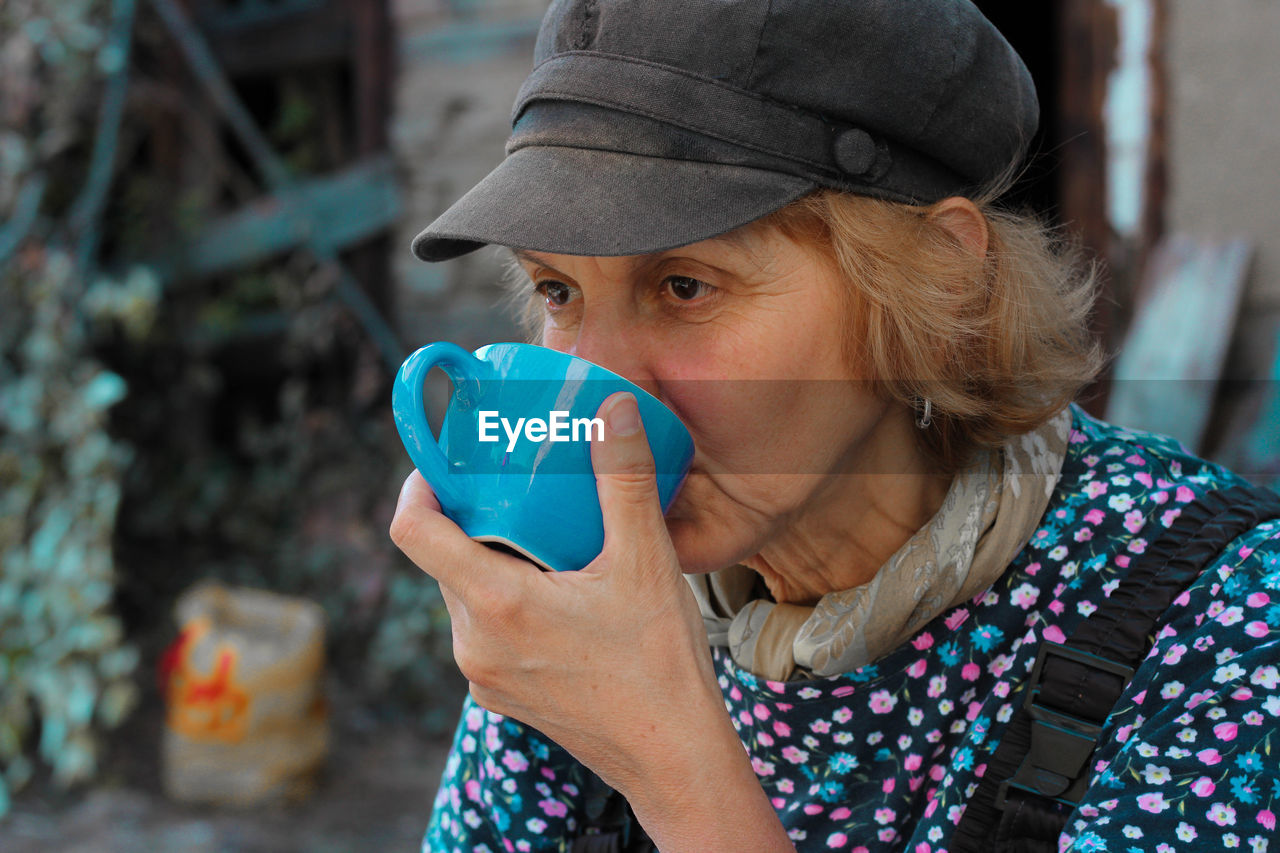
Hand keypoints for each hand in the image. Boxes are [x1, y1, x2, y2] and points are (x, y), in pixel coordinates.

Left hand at [391, 392, 793, 851]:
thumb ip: (624, 478)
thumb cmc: (659, 664)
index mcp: (496, 604)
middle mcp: (474, 643)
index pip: (413, 531)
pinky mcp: (500, 693)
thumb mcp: (646, 560)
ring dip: (493, 560)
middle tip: (517, 488)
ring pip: (465, 594)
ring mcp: (483, 675)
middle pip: (444, 559)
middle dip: (473, 518)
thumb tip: (612, 408)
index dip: (418, 486)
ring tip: (547, 537)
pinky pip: (485, 630)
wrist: (671, 756)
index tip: (443, 464)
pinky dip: (508, 599)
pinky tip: (560, 592)